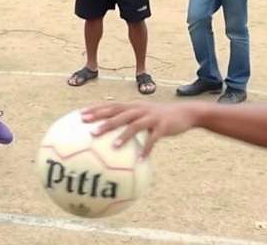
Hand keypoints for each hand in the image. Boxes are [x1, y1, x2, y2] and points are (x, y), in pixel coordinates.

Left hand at [81, 101, 201, 158]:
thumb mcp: (143, 115)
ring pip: (134, 125)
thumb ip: (128, 121)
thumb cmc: (160, 117)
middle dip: (103, 121)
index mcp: (132, 106)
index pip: (110, 106)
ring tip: (113, 146)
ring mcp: (151, 117)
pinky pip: (153, 139)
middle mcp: (140, 109)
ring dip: (123, 136)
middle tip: (90, 131)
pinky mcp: (163, 126)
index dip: (95, 109)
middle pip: (118, 114)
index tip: (80, 116)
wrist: (186, 113)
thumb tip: (110, 134)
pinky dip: (147, 149)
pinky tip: (140, 160)